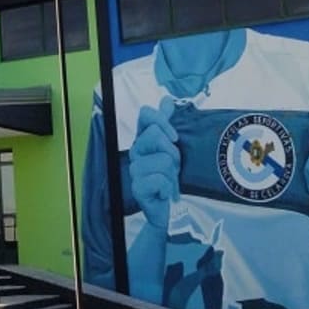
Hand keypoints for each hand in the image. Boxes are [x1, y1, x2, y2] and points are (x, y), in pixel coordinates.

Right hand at [129, 97, 179, 232]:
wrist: (166, 208)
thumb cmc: (169, 176)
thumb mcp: (171, 148)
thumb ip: (167, 123)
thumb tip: (166, 99)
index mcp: (143, 139)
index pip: (146, 114)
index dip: (162, 120)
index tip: (174, 137)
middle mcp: (135, 151)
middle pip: (157, 136)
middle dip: (174, 154)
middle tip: (174, 168)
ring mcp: (134, 170)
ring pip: (164, 161)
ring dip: (173, 174)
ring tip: (169, 182)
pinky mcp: (137, 188)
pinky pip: (160, 179)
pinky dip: (168, 188)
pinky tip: (164, 193)